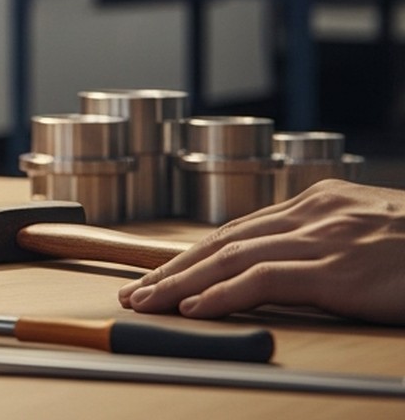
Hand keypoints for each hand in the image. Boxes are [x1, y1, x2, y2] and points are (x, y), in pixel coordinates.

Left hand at [119, 180, 404, 323]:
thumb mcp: (372, 237)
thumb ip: (330, 243)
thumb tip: (286, 268)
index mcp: (321, 201)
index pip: (240, 228)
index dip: (195, 253)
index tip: (162, 273)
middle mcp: (315, 213)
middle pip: (224, 240)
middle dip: (174, 267)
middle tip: (138, 291)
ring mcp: (324, 239)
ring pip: (231, 257)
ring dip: (182, 282)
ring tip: (149, 303)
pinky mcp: (337, 270)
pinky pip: (263, 280)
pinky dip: (222, 294)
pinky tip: (195, 308)